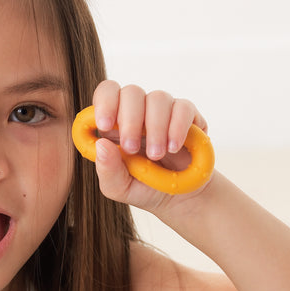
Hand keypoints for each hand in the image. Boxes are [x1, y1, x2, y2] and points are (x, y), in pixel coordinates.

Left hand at [91, 80, 210, 210]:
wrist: (180, 198)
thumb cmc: (145, 188)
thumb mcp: (119, 188)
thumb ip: (107, 170)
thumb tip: (101, 145)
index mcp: (115, 123)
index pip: (107, 93)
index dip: (104, 102)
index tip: (106, 124)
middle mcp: (138, 112)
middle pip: (131, 92)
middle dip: (130, 121)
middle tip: (132, 148)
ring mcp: (163, 111)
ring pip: (157, 98)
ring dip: (155, 128)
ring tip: (156, 155)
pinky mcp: (188, 116)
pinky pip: (183, 108)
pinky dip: (177, 128)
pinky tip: (174, 147)